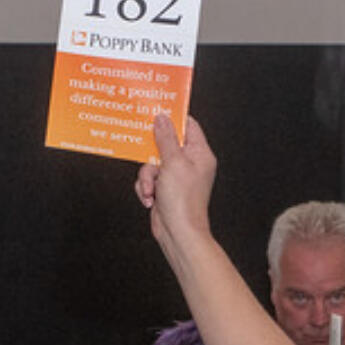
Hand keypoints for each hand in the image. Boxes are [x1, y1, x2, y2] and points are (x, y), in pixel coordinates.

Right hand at [134, 115, 215, 249]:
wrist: (178, 233)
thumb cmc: (183, 201)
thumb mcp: (173, 163)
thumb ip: (165, 138)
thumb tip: (162, 118)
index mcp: (200, 154)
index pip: (189, 126)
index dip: (173, 118)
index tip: (157, 111)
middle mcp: (190, 163)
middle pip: (166, 144)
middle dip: (152, 153)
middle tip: (145, 150)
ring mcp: (177, 176)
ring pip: (153, 163)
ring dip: (147, 176)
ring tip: (151, 189)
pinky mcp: (165, 188)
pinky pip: (149, 178)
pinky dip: (145, 187)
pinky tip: (150, 198)